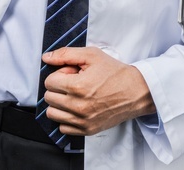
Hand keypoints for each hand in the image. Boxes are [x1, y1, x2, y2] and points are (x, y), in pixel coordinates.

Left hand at [41, 46, 155, 135]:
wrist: (137, 92)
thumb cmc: (115, 73)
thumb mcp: (91, 55)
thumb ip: (65, 54)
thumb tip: (46, 58)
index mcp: (77, 87)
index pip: (48, 82)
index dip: (59, 75)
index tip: (71, 74)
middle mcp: (79, 106)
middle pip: (49, 97)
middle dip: (58, 88)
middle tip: (74, 83)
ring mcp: (83, 120)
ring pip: (52, 113)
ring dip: (59, 103)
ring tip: (74, 96)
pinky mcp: (88, 130)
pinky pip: (63, 127)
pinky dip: (66, 118)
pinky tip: (76, 108)